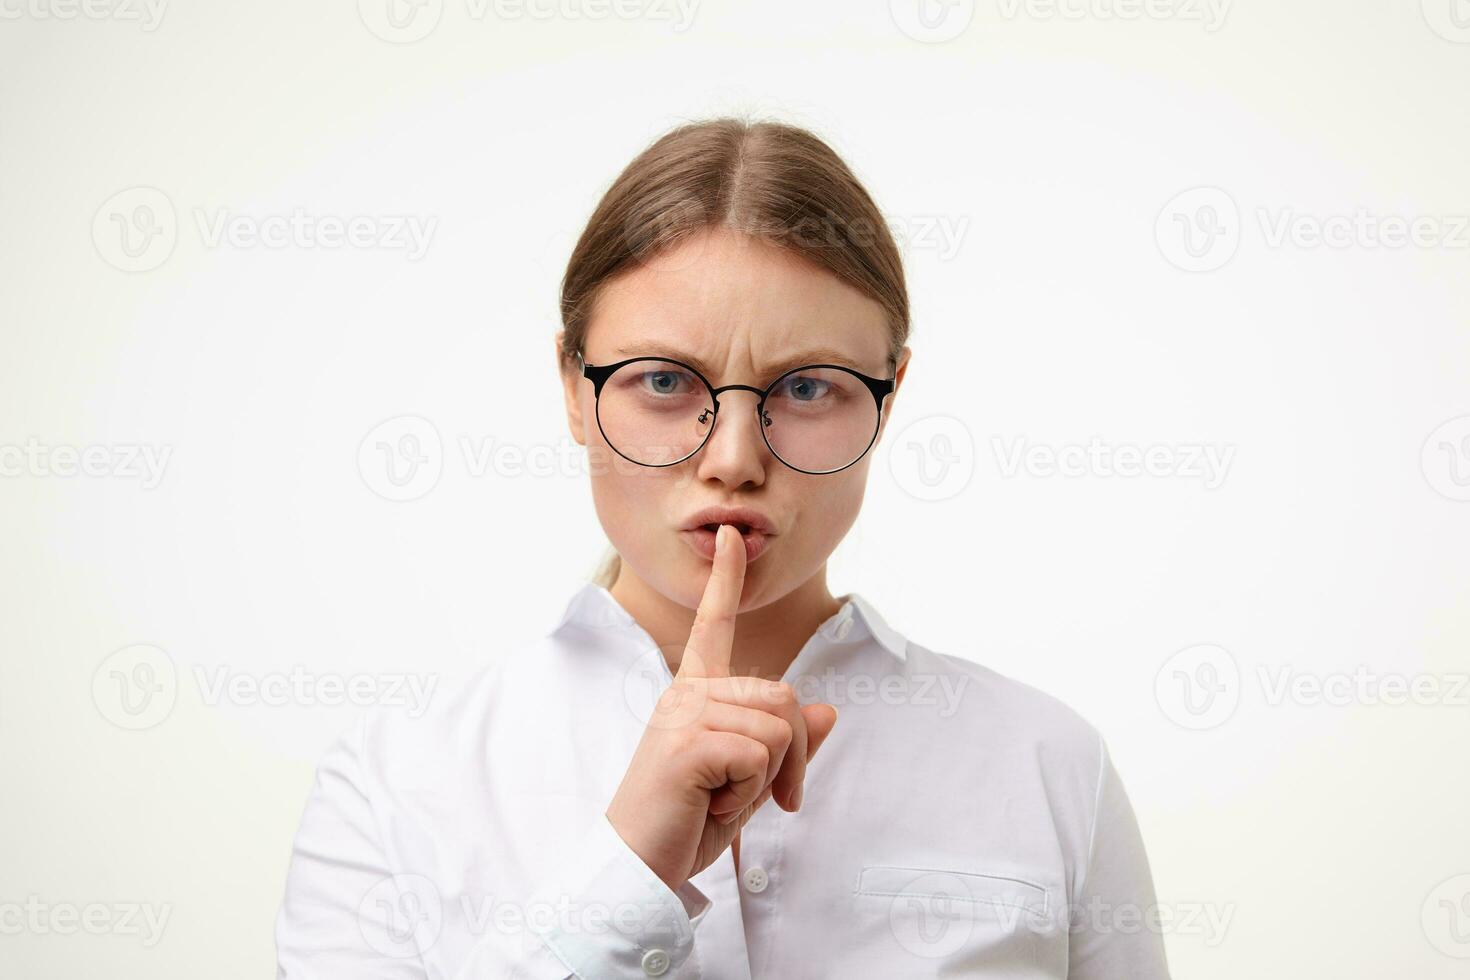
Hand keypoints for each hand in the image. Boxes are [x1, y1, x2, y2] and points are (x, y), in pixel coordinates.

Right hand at [604, 524, 839, 890]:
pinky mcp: (688, 741)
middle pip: (786, 699)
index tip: (730, 535)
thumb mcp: (746, 782)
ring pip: (780, 728)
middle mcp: (688, 693)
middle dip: (791, 758)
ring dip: (767, 778)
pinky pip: (761, 755)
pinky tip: (708, 804)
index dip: (725, 580)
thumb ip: (785, 745)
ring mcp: (685, 712)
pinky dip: (749, 793)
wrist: (638, 866)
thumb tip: (829, 711)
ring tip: (719, 797)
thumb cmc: (685, 823)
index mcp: (695, 694)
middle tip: (755, 798)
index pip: (715, 626)